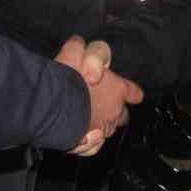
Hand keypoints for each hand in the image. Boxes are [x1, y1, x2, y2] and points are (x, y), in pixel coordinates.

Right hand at [55, 37, 143, 154]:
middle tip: (107, 108)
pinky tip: (81, 137)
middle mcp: (114, 111)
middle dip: (117, 112)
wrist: (54, 105)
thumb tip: (78, 44)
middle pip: (123, 115)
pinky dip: (89, 143)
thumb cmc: (67, 78)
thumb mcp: (73, 52)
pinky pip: (93, 146)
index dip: (133, 93)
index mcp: (117, 89)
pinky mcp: (89, 145)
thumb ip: (79, 48)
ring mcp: (103, 129)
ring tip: (88, 122)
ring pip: (108, 130)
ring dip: (101, 126)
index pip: (132, 92)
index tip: (135, 95)